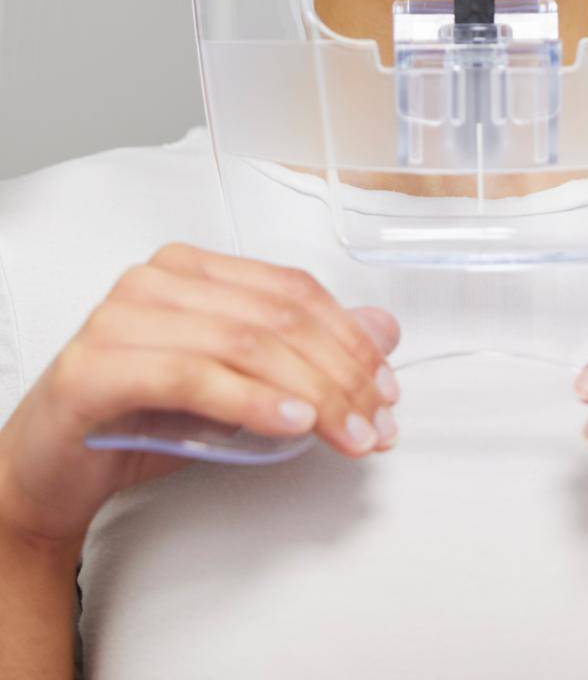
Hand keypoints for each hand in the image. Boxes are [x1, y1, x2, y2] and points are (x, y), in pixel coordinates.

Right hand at [0, 243, 400, 550]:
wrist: (47, 473)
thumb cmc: (138, 423)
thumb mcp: (238, 388)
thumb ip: (303, 356)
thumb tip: (383, 328)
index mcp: (192, 269)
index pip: (292, 289)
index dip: (349, 337)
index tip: (386, 389)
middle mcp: (156, 280)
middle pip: (276, 317)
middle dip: (340, 373)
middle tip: (376, 422)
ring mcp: (122, 316)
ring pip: (243, 343)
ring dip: (310, 393)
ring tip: (347, 432)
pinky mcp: (96, 366)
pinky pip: (192, 376)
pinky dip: (251, 401)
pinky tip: (292, 423)